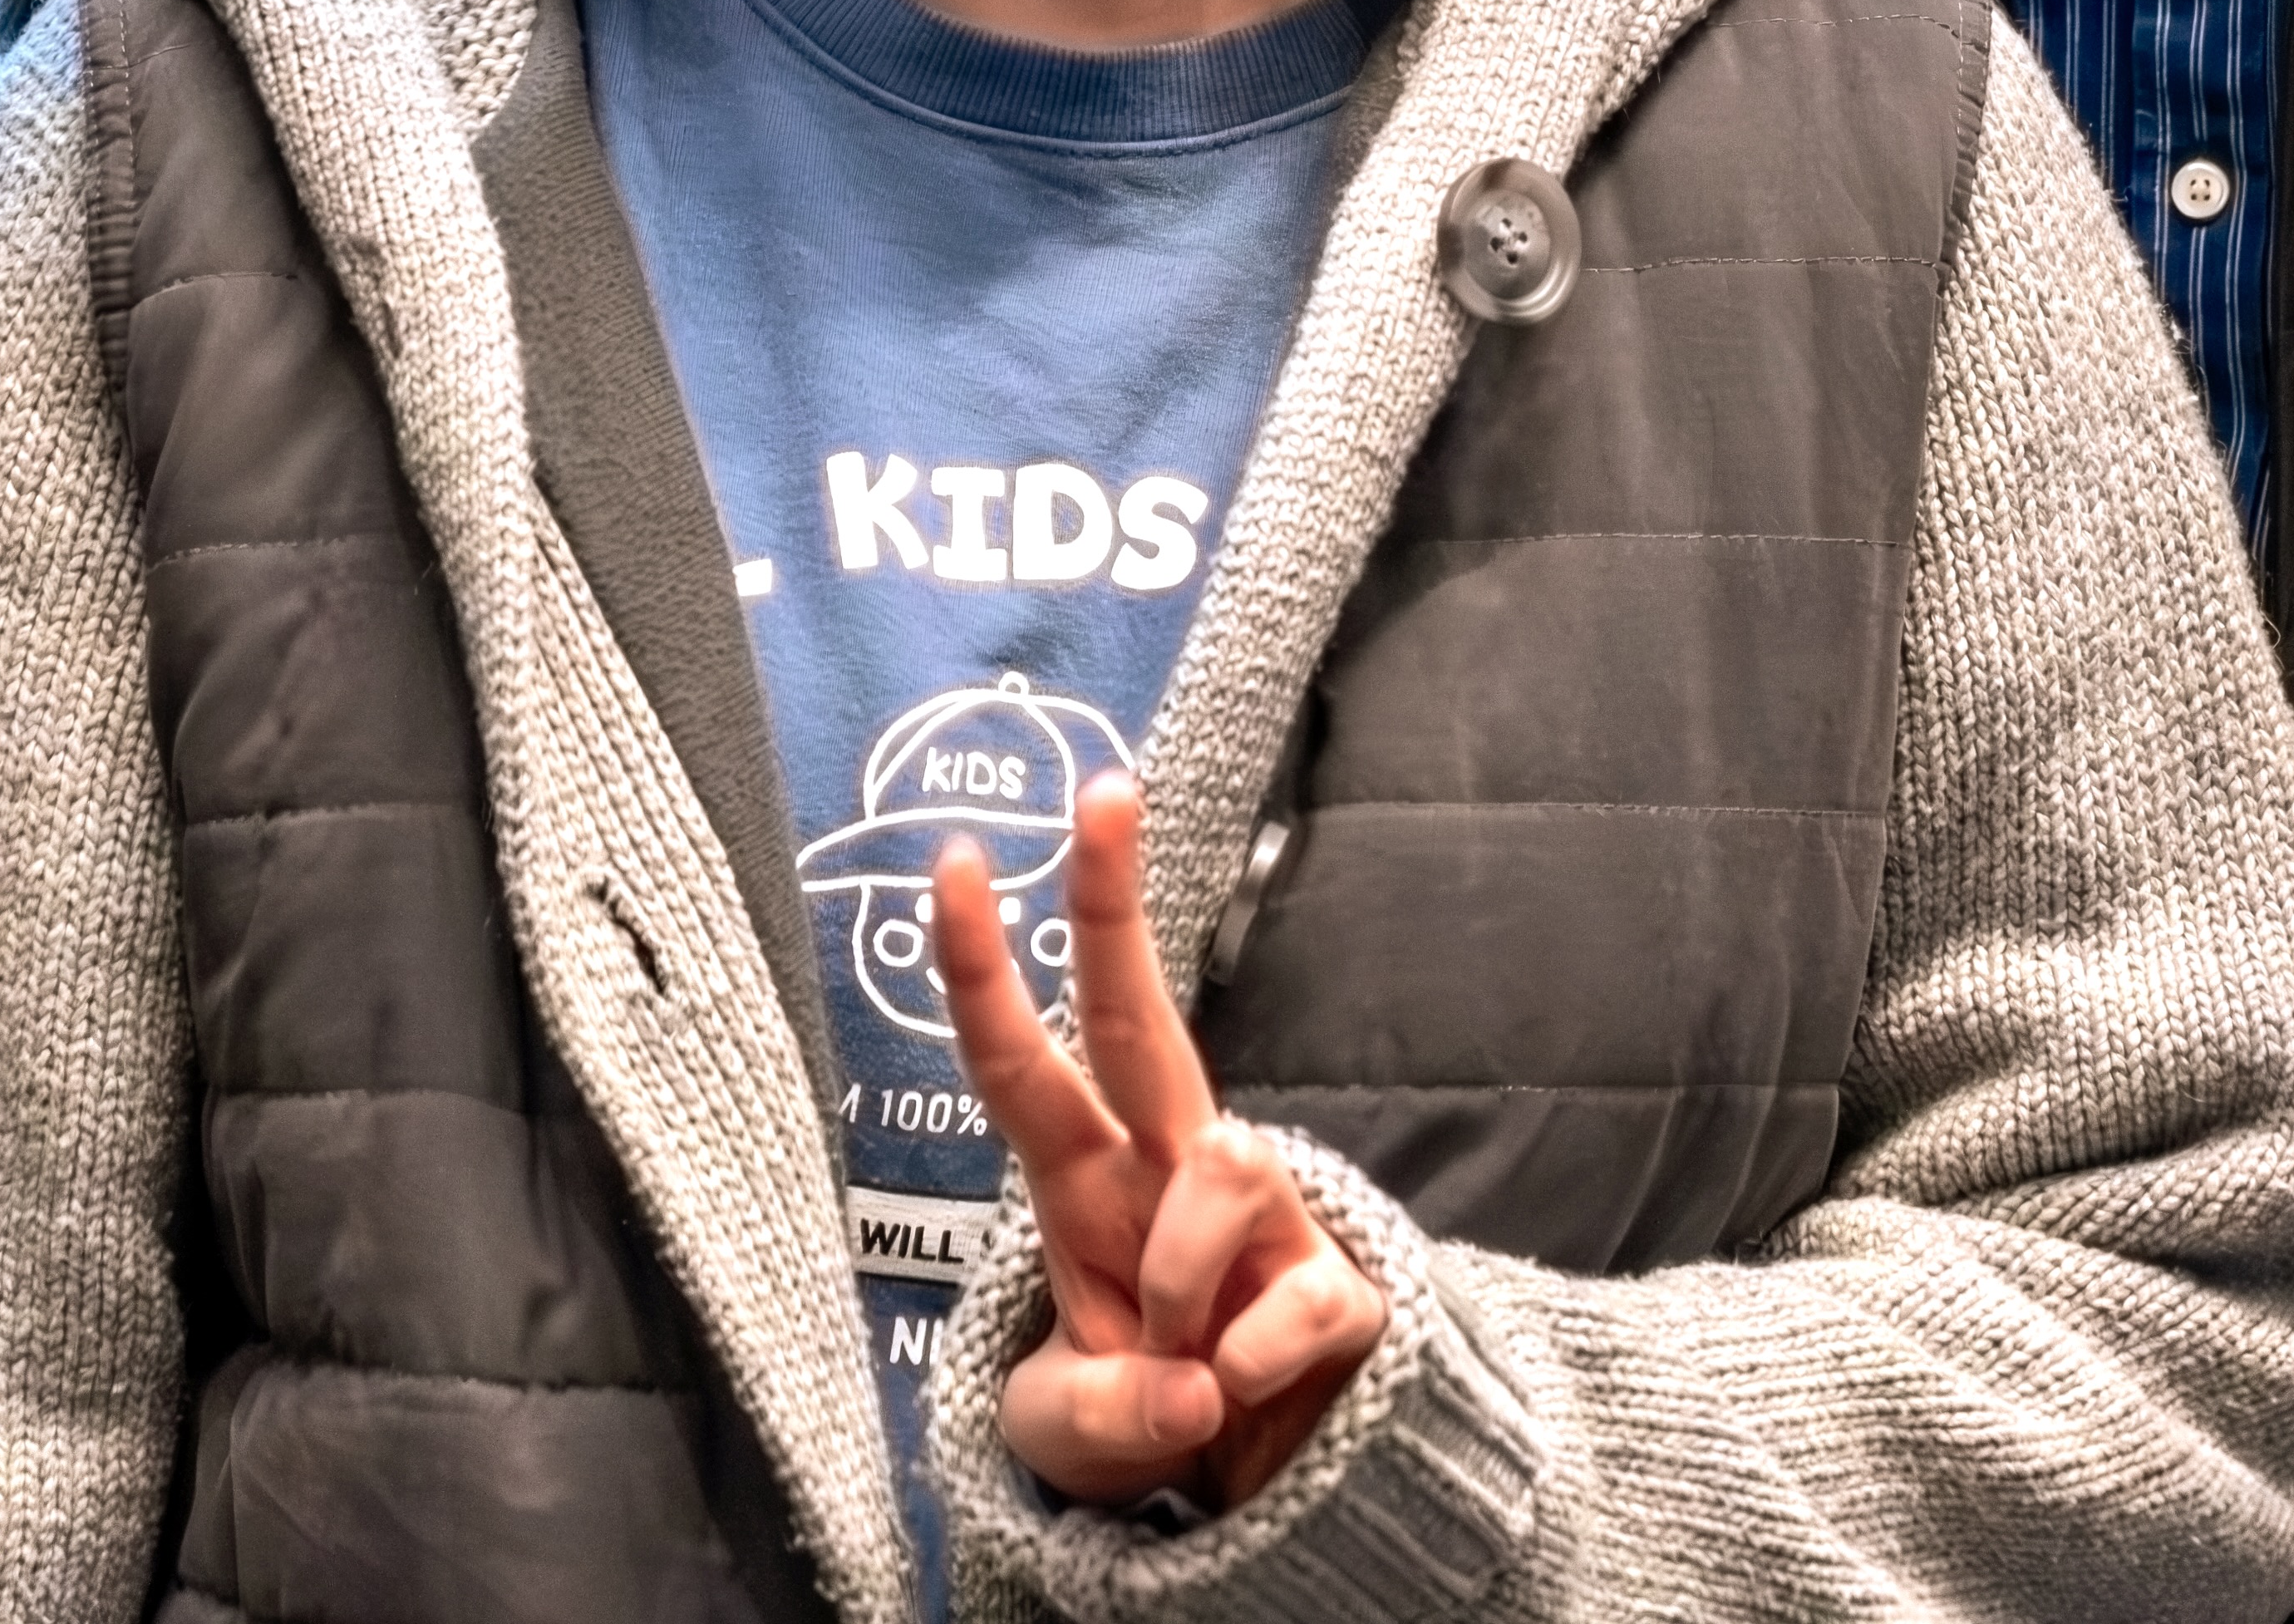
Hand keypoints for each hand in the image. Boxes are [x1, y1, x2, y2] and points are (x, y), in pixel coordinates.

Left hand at [925, 774, 1384, 1516]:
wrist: (1258, 1500)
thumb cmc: (1142, 1422)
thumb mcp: (1072, 1439)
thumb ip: (1100, 1413)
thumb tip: (1190, 1382)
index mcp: (1084, 1191)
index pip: (1021, 1068)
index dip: (982, 972)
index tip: (953, 861)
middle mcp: (1168, 1174)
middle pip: (1135, 1019)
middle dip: (1112, 906)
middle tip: (1102, 792)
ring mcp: (1260, 1218)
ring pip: (1220, 1163)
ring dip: (1181, 1287)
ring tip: (1186, 1370)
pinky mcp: (1340, 1282)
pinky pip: (1290, 1300)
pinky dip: (1250, 1367)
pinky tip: (1249, 1395)